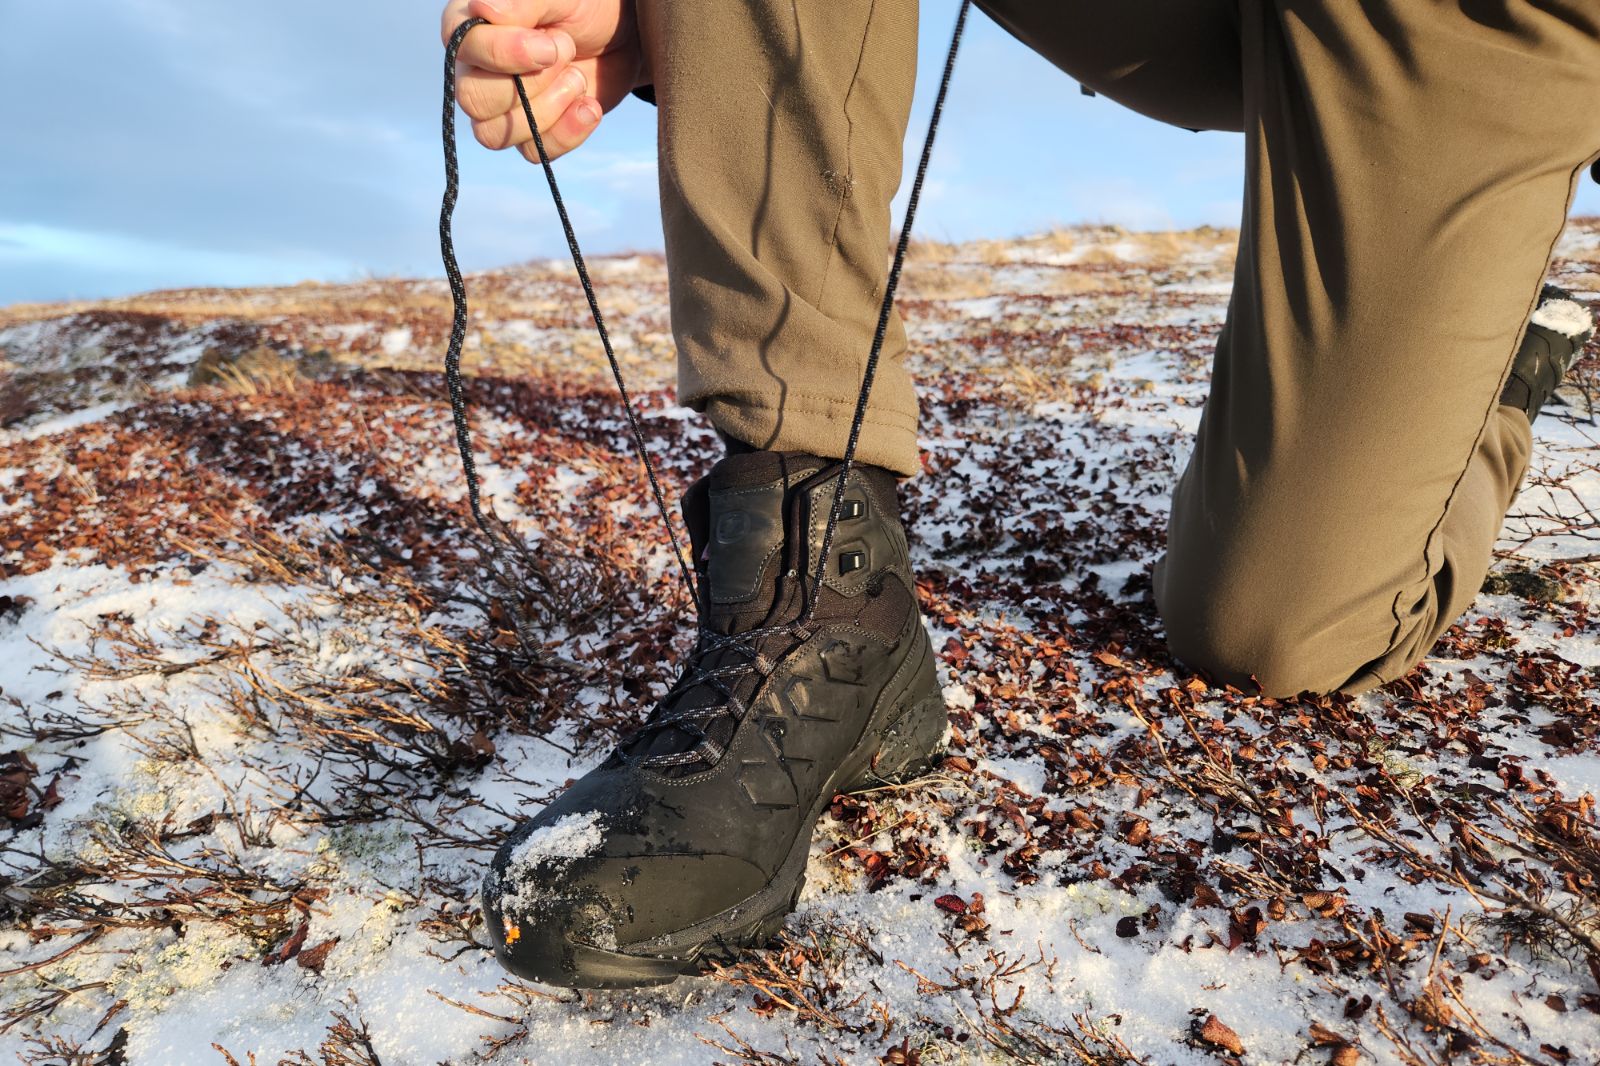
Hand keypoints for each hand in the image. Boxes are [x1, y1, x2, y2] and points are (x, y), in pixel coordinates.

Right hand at [440, 0, 645, 161]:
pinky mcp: (531, 132)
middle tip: (566, 52)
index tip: (549, 46)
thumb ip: (522, 2)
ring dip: (547, 109)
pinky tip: (588, 106)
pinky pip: (532, 152)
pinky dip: (566, 133)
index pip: (463, 47)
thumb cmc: (585, 4)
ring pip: (494, 133)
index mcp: (474, 25)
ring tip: (578, 78)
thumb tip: (480, 8)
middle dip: (530, 84)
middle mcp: (477, 68)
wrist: (623, 35)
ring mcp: (501, 105)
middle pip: (473, 99)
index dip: (504, 53)